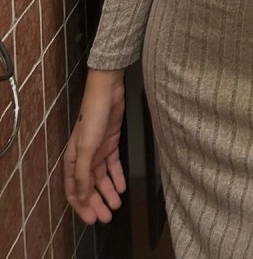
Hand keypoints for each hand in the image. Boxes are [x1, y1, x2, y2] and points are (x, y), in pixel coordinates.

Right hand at [64, 70, 126, 224]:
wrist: (108, 91)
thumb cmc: (92, 116)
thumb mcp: (86, 147)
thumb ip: (83, 172)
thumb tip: (81, 196)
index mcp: (72, 159)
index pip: (73, 189)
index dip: (81, 206)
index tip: (90, 219)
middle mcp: (84, 157)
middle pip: (89, 186)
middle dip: (97, 203)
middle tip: (107, 217)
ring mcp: (98, 150)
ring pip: (102, 178)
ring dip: (108, 192)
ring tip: (116, 205)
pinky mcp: (111, 142)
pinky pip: (113, 165)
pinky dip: (117, 177)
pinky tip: (122, 187)